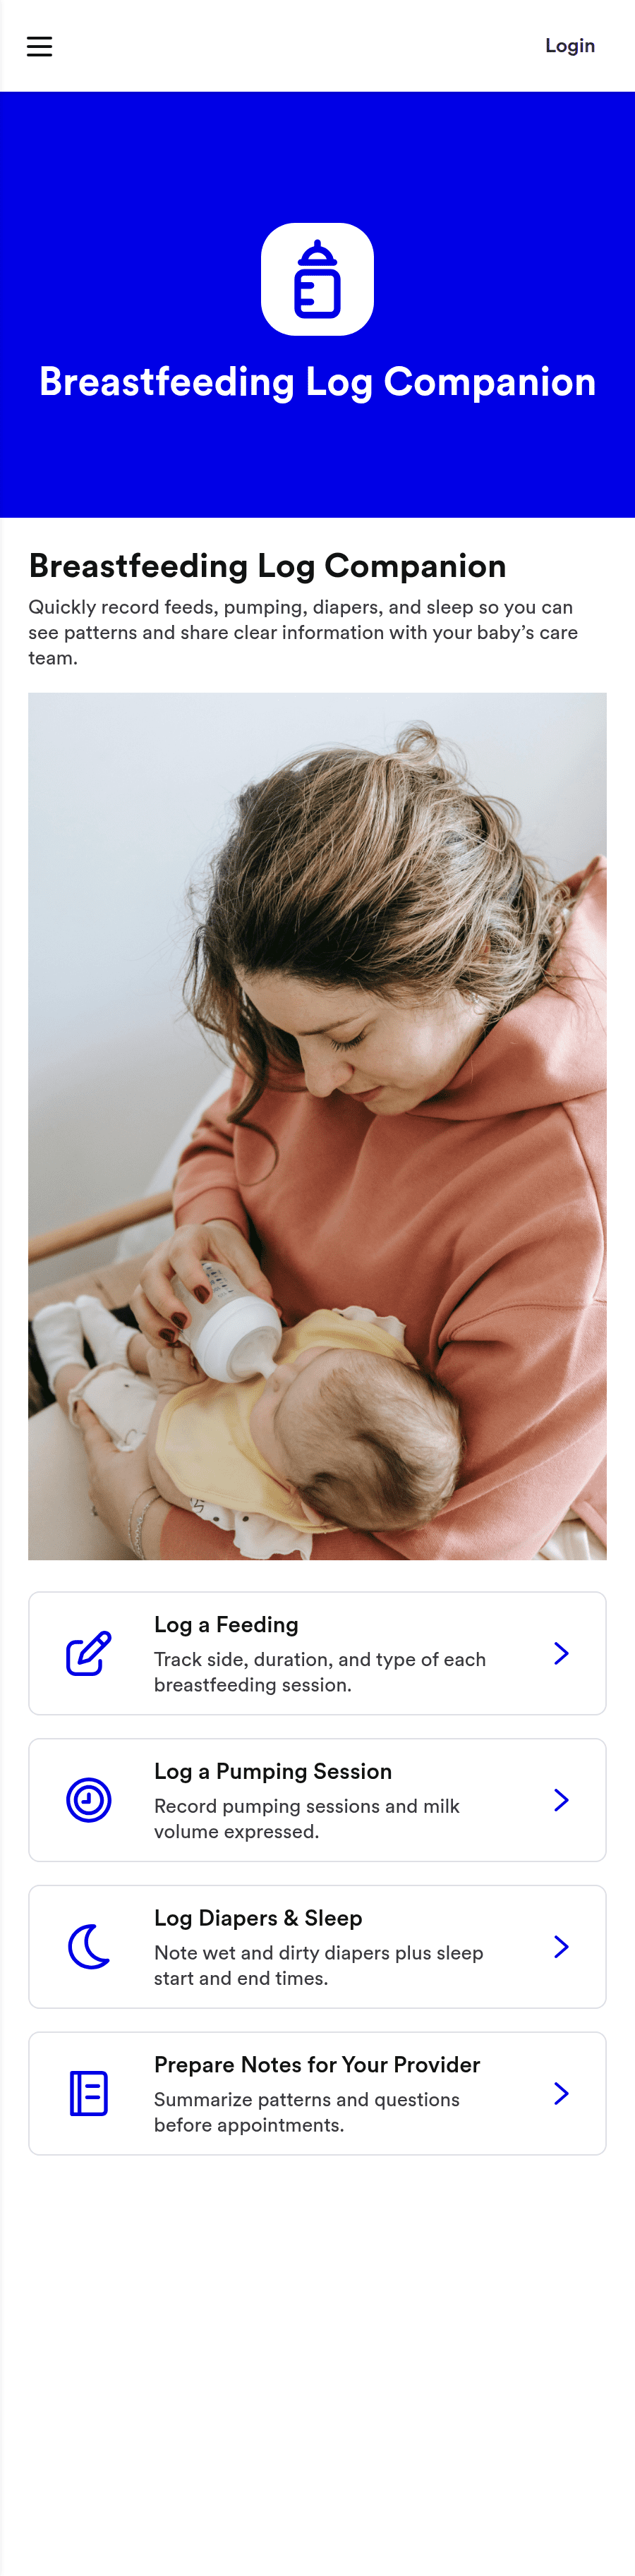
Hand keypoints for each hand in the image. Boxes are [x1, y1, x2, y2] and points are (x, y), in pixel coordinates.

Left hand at [74, 1402, 167, 1555]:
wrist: (153, 1528)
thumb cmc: (149, 1486)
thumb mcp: (152, 1451)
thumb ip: (155, 1429)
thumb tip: (164, 1411)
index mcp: (101, 1461)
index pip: (91, 1432)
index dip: (87, 1416)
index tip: (79, 1403)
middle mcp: (96, 1482)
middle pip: (96, 1457)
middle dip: (102, 1445)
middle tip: (106, 1435)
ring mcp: (101, 1503)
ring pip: (102, 1481)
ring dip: (111, 1472)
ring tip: (124, 1467)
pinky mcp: (110, 1520)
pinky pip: (111, 1500)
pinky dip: (119, 1492)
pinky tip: (131, 1494)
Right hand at [132, 1219, 274, 1349]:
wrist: (209, 1241)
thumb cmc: (226, 1249)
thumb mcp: (243, 1258)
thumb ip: (256, 1281)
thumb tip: (272, 1310)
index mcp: (189, 1238)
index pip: (181, 1252)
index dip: (189, 1274)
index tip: (205, 1296)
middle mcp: (164, 1252)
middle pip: (150, 1275)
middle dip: (164, 1302)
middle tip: (185, 1322)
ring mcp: (153, 1270)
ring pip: (139, 1294)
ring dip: (151, 1320)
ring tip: (173, 1338)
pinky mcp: (148, 1289)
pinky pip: (140, 1308)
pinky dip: (149, 1328)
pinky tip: (167, 1341)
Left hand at [144, 1341, 203, 1391]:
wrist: (172, 1394)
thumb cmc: (190, 1384)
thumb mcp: (201, 1375)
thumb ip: (202, 1360)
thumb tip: (198, 1345)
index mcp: (180, 1365)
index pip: (181, 1346)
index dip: (185, 1340)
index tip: (189, 1340)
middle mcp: (167, 1362)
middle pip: (168, 1342)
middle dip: (175, 1338)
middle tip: (180, 1339)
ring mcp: (157, 1361)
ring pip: (159, 1342)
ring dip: (166, 1341)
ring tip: (173, 1343)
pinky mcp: (150, 1360)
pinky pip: (153, 1347)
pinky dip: (159, 1345)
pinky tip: (165, 1349)